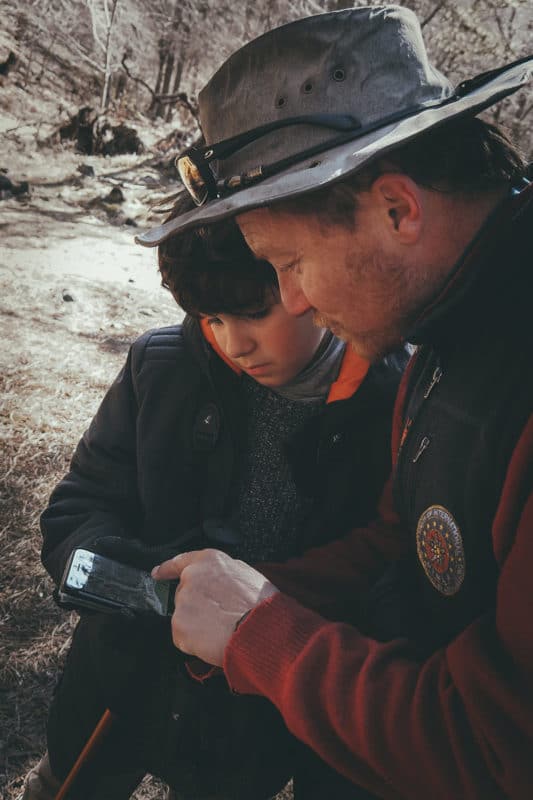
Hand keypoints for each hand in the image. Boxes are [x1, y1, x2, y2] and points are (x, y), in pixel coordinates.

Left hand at [153, 549, 277, 665]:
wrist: (260, 630)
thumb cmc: (261, 604)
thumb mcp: (247, 574)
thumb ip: (224, 573)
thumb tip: (218, 581)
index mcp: (209, 561)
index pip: (181, 561)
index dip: (167, 569)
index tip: (157, 573)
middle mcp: (191, 577)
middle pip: (184, 594)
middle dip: (196, 607)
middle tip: (218, 618)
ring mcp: (183, 602)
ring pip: (184, 617)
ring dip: (197, 625)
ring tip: (221, 630)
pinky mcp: (179, 626)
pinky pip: (183, 638)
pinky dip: (194, 643)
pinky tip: (213, 641)